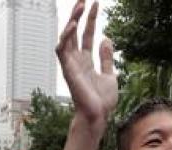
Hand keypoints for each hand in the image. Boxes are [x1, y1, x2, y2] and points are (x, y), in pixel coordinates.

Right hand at [56, 1, 117, 127]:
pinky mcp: (68, 69)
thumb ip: (106, 57)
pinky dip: (66, 36)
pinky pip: (62, 49)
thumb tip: (106, 39)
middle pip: (75, 31)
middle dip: (79, 13)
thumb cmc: (102, 101)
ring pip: (67, 36)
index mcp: (86, 60)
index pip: (87, 34)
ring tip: (81, 5)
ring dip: (72, 20)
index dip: (91, 19)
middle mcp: (77, 59)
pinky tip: (73, 25)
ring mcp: (71, 64)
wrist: (98, 116)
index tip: (95, 3)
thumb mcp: (110, 74)